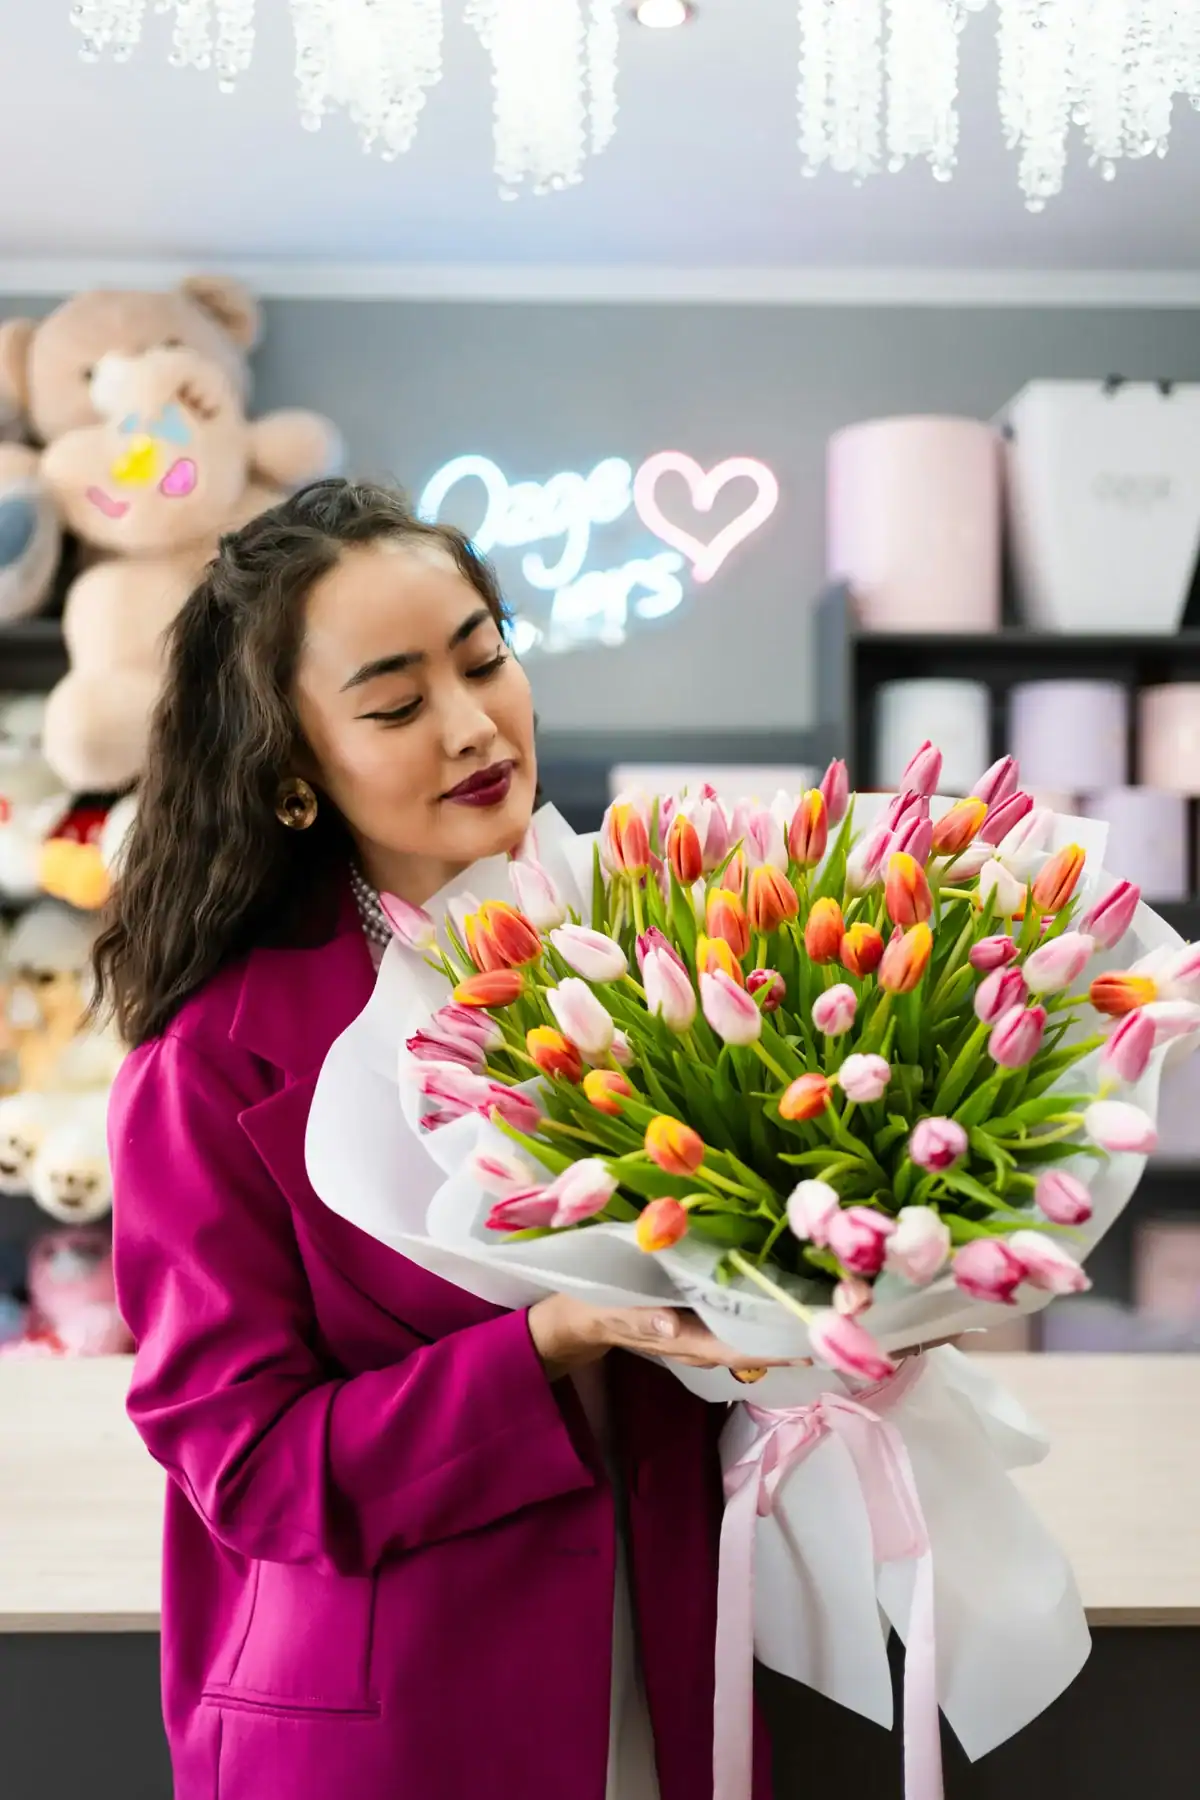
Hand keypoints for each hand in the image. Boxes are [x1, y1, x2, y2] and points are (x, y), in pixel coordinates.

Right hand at [528, 1294, 802, 1382]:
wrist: (580, 1316)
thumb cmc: (596, 1307)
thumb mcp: (611, 1309)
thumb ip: (640, 1317)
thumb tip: (671, 1325)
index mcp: (686, 1341)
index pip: (743, 1347)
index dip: (779, 1346)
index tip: (817, 1339)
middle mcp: (703, 1341)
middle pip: (757, 1345)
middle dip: (794, 1336)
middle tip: (840, 1320)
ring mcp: (702, 1331)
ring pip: (752, 1334)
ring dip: (784, 1325)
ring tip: (825, 1310)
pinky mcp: (699, 1318)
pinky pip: (739, 1319)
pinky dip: (764, 1311)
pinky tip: (784, 1295)